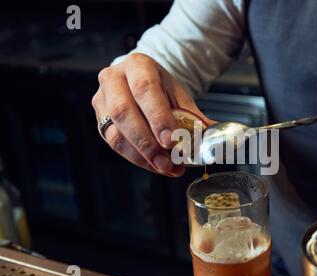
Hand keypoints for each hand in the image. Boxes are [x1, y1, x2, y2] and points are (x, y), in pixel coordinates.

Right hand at [91, 53, 212, 176]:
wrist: (139, 82)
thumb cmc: (161, 88)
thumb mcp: (179, 95)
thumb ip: (194, 117)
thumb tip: (215, 138)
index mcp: (138, 65)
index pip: (145, 90)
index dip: (157, 117)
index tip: (171, 141)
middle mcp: (114, 79)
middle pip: (124, 112)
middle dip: (148, 143)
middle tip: (168, 163)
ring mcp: (102, 100)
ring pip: (116, 133)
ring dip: (142, 156)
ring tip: (166, 168)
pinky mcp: (99, 120)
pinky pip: (114, 144)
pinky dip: (137, 159)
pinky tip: (155, 166)